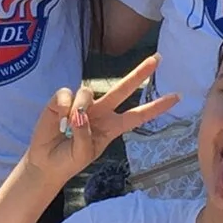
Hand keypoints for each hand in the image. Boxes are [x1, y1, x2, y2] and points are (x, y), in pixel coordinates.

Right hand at [23, 54, 177, 185]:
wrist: (46, 163)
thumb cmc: (69, 160)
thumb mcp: (84, 153)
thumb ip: (85, 134)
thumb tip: (79, 112)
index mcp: (112, 127)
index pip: (138, 115)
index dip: (157, 107)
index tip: (177, 97)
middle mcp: (101, 112)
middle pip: (123, 89)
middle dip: (140, 73)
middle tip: (158, 58)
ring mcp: (82, 104)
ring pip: (88, 91)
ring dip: (79, 107)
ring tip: (68, 126)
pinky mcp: (61, 100)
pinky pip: (66, 93)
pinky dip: (63, 105)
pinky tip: (58, 117)